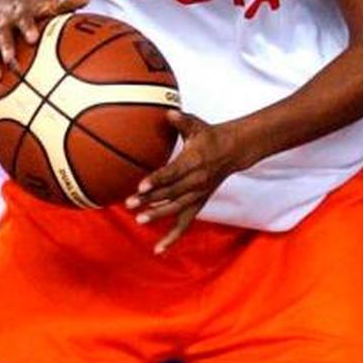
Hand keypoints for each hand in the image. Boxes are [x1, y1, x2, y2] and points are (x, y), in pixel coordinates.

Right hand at [0, 0, 87, 99]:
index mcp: (20, 15)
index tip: (33, 38)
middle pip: (3, 36)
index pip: (24, 19)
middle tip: (12, 60)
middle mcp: (4, 27)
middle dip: (7, 48)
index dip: (27, 28)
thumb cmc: (36, 12)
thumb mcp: (49, 4)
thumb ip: (67, 3)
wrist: (6, 9)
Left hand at [127, 111, 243, 253]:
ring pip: (176, 209)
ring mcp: (197, 195)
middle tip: (130, 204)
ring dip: (158, 214)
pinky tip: (158, 249)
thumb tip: (168, 112)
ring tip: (139, 220)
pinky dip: (172, 238)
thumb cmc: (209, 136)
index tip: (141, 186)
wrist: (232, 151)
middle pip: (171, 193)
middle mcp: (196, 181)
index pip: (172, 173)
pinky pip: (184, 224)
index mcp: (193, 162)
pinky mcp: (198, 204)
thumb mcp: (197, 125)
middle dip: (150, 200)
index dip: (157, 180)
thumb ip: (182, 120)